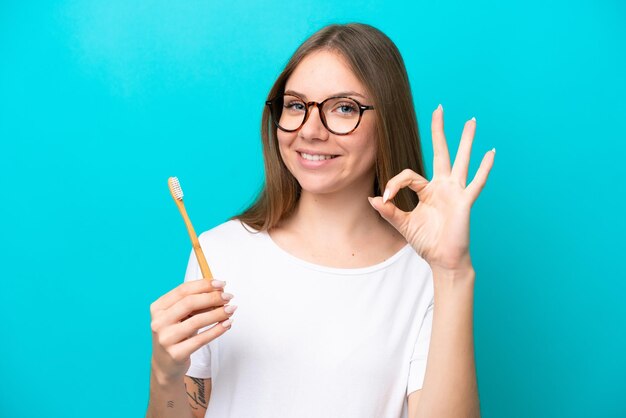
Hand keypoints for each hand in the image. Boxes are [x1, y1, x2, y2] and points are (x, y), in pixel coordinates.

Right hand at [149, 279, 235, 384]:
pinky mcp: (175, 354)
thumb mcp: (181, 317)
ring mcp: (165, 339)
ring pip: (197, 321)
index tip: (221, 284)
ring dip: (218, 313)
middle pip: (189, 303)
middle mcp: (158, 322)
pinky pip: (201, 339)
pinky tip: (227, 324)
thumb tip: (219, 291)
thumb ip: (196, 304)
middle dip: (212, 297)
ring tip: (231, 309)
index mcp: (158, 308)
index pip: (183, 290)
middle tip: (228, 297)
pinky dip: (217, 330)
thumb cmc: (177, 335)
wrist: (165, 365)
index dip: (204, 285)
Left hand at [368, 104, 494, 271]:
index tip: (385, 198)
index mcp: (427, 190)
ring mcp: (456, 192)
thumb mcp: (403, 224)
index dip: (394, 184)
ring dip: (466, 141)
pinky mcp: (465, 201)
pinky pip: (476, 182)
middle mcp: (443, 186)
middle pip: (441, 152)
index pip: (408, 175)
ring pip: (461, 160)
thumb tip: (371, 198)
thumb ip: (389, 211)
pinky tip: (490, 152)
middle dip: (439, 131)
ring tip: (471, 121)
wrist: (443, 260)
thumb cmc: (427, 242)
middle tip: (439, 108)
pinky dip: (484, 168)